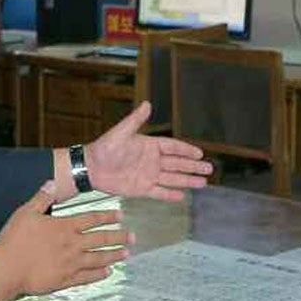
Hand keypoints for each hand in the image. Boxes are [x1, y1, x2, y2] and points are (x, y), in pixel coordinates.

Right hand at [0, 182, 129, 300]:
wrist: (8, 269)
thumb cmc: (15, 240)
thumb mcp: (26, 213)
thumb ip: (41, 198)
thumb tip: (52, 183)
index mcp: (64, 227)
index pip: (91, 219)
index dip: (107, 216)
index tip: (120, 215)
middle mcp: (72, 245)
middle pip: (101, 239)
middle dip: (118, 237)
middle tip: (132, 237)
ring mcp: (71, 264)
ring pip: (98, 258)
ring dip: (113, 255)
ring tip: (126, 254)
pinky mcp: (65, 280)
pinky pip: (87, 277)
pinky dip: (98, 275)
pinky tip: (108, 273)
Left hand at [82, 103, 212, 200]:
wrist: (91, 168)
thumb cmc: (104, 148)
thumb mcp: (121, 132)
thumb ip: (136, 120)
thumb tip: (147, 104)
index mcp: (149, 146)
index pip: (173, 147)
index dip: (186, 150)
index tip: (200, 153)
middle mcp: (151, 161)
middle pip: (177, 164)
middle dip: (193, 166)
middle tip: (209, 168)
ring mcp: (148, 175)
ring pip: (173, 179)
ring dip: (188, 180)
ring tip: (203, 183)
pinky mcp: (141, 188)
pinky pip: (159, 192)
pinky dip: (170, 194)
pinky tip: (183, 196)